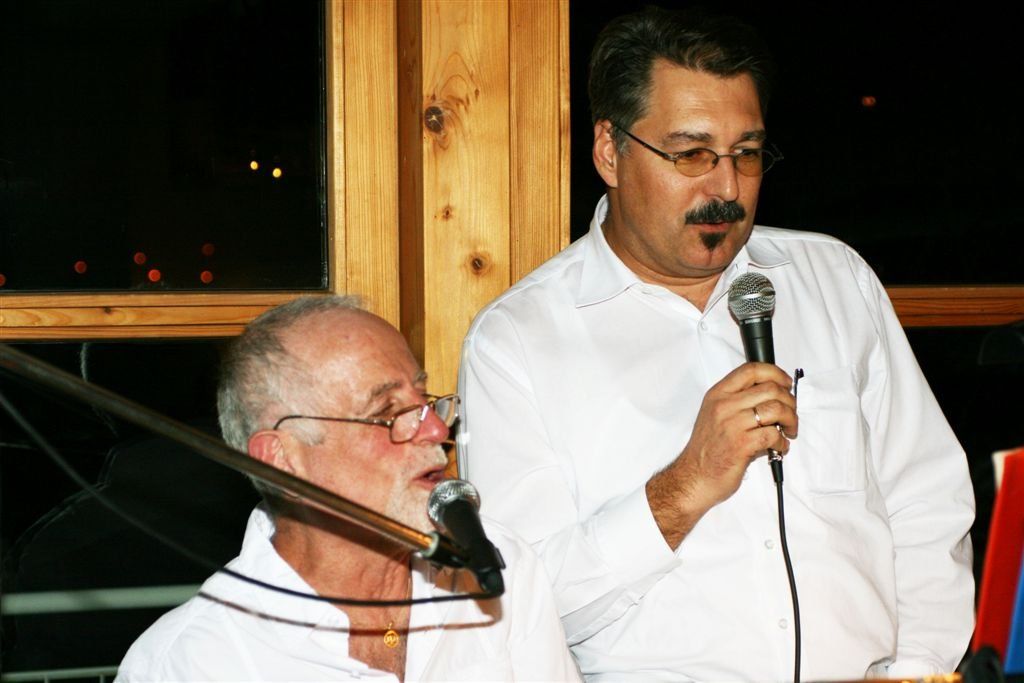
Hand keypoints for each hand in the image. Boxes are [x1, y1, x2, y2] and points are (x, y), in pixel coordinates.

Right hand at [646, 362, 797, 546]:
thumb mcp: (714, 414)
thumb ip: (738, 401)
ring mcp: (732, 424)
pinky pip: (774, 434)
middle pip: (770, 388)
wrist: (694, 477)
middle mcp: (724, 405)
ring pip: (776, 409)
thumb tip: (772, 396)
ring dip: (791, 420)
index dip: (775, 373)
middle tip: (791, 414)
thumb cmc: (707, 449)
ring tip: (788, 431)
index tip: (786, 384)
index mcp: (718, 394)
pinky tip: (779, 447)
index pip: (751, 370)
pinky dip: (783, 441)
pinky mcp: (741, 444)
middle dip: (789, 401)